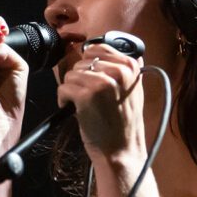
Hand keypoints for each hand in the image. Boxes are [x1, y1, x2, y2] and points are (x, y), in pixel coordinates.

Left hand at [56, 43, 145, 158]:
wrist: (121, 149)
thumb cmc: (123, 123)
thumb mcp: (133, 89)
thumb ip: (122, 68)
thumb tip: (101, 49)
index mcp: (131, 65)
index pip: (99, 47)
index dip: (89, 63)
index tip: (90, 77)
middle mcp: (118, 71)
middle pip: (83, 62)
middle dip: (81, 78)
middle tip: (88, 96)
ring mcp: (102, 82)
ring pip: (71, 74)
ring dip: (72, 89)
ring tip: (82, 104)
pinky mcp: (86, 96)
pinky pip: (63, 87)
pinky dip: (63, 99)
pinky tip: (73, 109)